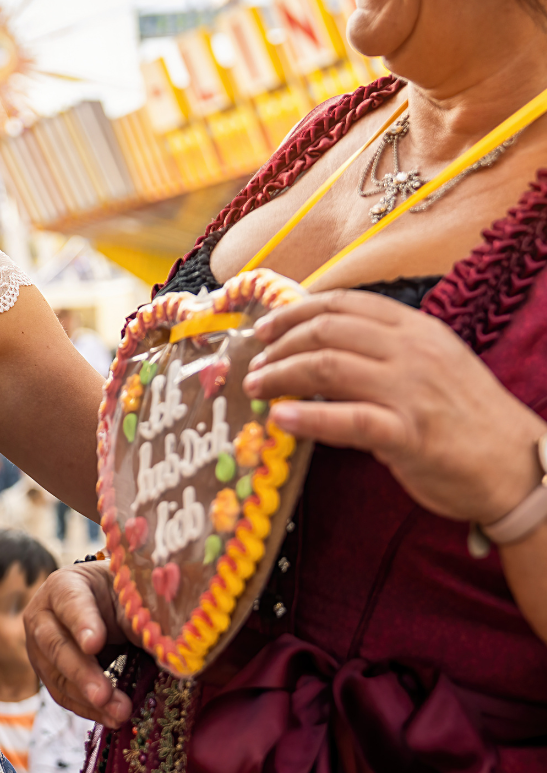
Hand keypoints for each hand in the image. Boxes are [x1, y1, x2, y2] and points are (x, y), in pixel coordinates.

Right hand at [23, 561, 134, 728]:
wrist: (103, 604)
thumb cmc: (117, 595)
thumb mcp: (129, 596)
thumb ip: (137, 617)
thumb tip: (163, 647)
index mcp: (64, 585)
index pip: (70, 602)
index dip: (82, 624)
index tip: (95, 644)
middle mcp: (43, 614)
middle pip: (56, 644)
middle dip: (82, 672)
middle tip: (104, 694)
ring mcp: (40, 647)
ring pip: (57, 676)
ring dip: (87, 698)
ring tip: (119, 713)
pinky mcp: (47, 672)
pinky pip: (62, 694)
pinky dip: (87, 709)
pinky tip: (112, 719)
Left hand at [245, 289, 544, 522]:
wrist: (519, 468)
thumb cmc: (469, 421)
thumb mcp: (432, 367)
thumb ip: (384, 355)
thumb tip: (322, 353)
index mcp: (417, 330)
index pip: (345, 304)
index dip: (296, 311)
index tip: (266, 327)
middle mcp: (412, 352)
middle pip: (327, 331)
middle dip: (280, 344)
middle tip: (254, 364)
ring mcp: (411, 391)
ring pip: (327, 367)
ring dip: (281, 376)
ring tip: (257, 389)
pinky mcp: (409, 434)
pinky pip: (347, 419)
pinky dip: (307, 418)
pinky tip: (281, 419)